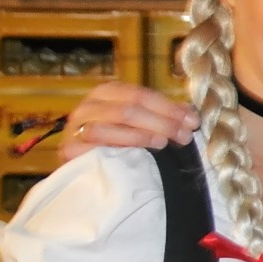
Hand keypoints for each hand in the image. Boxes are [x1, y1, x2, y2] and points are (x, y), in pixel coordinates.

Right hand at [59, 82, 197, 160]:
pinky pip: (93, 147)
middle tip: (184, 136)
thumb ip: (163, 116)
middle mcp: (89, 106)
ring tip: (163, 143)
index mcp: (107, 93)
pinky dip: (117, 148)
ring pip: (109, 125)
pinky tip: (136, 154)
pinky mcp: (69, 149)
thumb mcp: (140, 123)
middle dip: (161, 122)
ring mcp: (76, 127)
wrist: (83, 168)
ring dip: (140, 134)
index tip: (193, 121)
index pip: (140, 95)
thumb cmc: (116, 142)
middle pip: (127, 109)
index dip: (168, 108)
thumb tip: (191, 114)